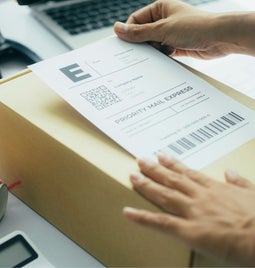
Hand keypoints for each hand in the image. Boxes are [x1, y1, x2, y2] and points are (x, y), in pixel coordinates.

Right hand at [114, 0, 253, 58]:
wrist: (220, 38)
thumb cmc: (195, 27)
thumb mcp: (162, 29)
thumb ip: (139, 32)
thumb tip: (118, 29)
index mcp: (160, 8)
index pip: (136, 20)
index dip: (130, 32)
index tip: (126, 45)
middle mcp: (164, 20)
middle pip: (143, 34)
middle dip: (142, 44)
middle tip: (141, 53)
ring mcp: (170, 34)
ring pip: (153, 45)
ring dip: (154, 51)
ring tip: (160, 52)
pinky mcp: (176, 46)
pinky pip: (162, 53)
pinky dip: (162, 56)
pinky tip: (165, 57)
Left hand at [124, 153, 254, 265]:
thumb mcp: (254, 193)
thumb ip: (240, 182)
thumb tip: (230, 172)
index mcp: (215, 188)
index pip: (188, 172)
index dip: (173, 163)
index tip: (161, 155)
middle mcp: (200, 196)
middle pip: (172, 179)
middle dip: (154, 169)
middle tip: (140, 160)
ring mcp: (193, 212)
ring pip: (164, 195)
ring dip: (146, 185)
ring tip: (133, 176)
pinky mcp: (190, 231)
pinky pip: (161, 223)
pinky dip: (143, 217)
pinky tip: (128, 212)